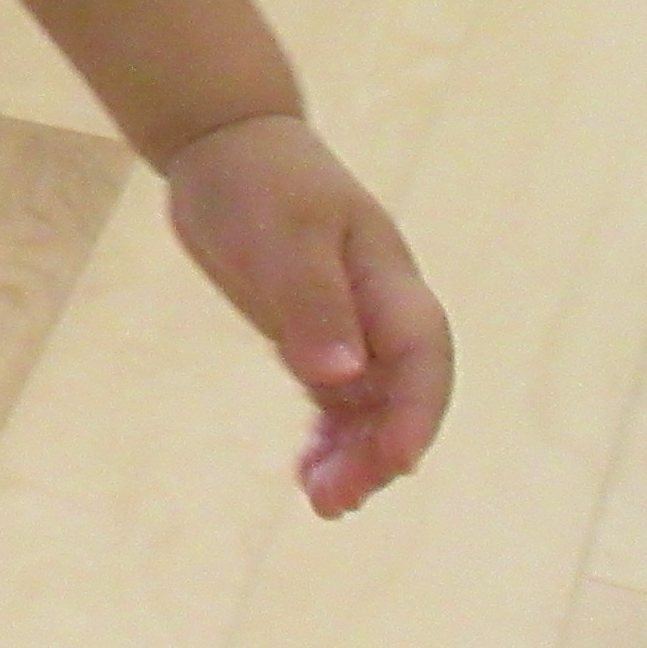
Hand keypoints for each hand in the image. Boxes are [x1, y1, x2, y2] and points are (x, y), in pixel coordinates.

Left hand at [161, 112, 449, 515]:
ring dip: (355, 457)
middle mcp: (379, 311)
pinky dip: (328, 440)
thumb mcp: (282, 233)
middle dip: (379, 452)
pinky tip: (307, 473)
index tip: (394, 462)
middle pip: (402, 395)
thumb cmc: (259, 178)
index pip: (422, 356)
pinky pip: (336, 404)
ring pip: (370, 409)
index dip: (416, 413)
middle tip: (333, 500)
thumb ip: (311, 301)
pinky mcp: (315, 339)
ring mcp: (350, 327)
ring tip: (321, 502)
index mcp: (386, 279)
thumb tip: (341, 378)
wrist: (224, 145)